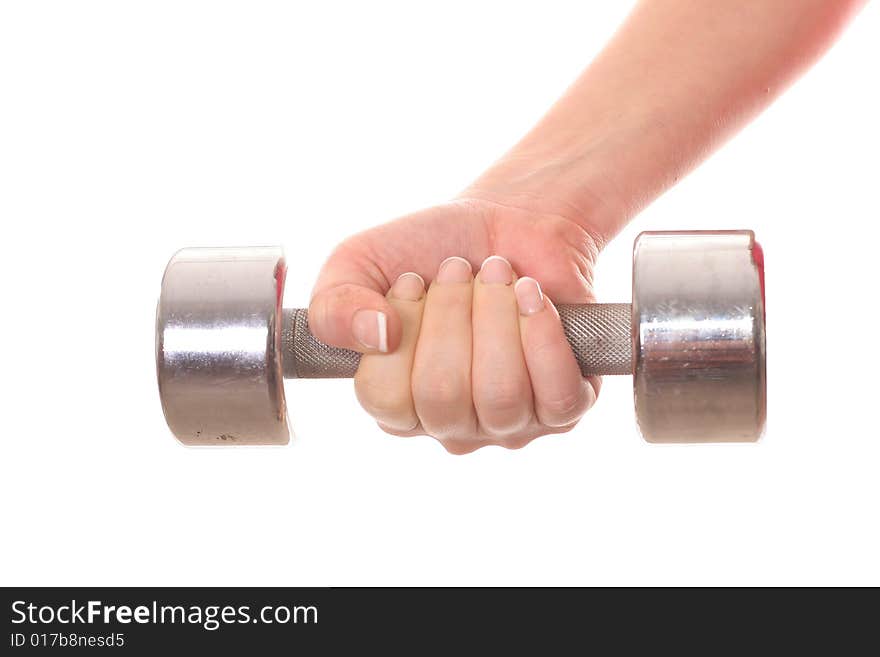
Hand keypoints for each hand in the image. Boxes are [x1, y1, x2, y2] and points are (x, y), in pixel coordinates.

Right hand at [309, 197, 602, 452]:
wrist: (508, 219)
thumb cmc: (430, 249)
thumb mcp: (359, 263)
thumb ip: (334, 305)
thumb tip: (374, 337)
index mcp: (396, 405)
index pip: (385, 400)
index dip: (401, 328)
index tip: (414, 280)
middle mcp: (451, 425)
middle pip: (443, 397)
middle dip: (451, 314)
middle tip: (458, 268)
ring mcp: (509, 423)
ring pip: (501, 396)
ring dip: (497, 315)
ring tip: (497, 272)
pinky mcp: (563, 405)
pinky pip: (558, 395)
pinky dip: (543, 335)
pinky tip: (531, 293)